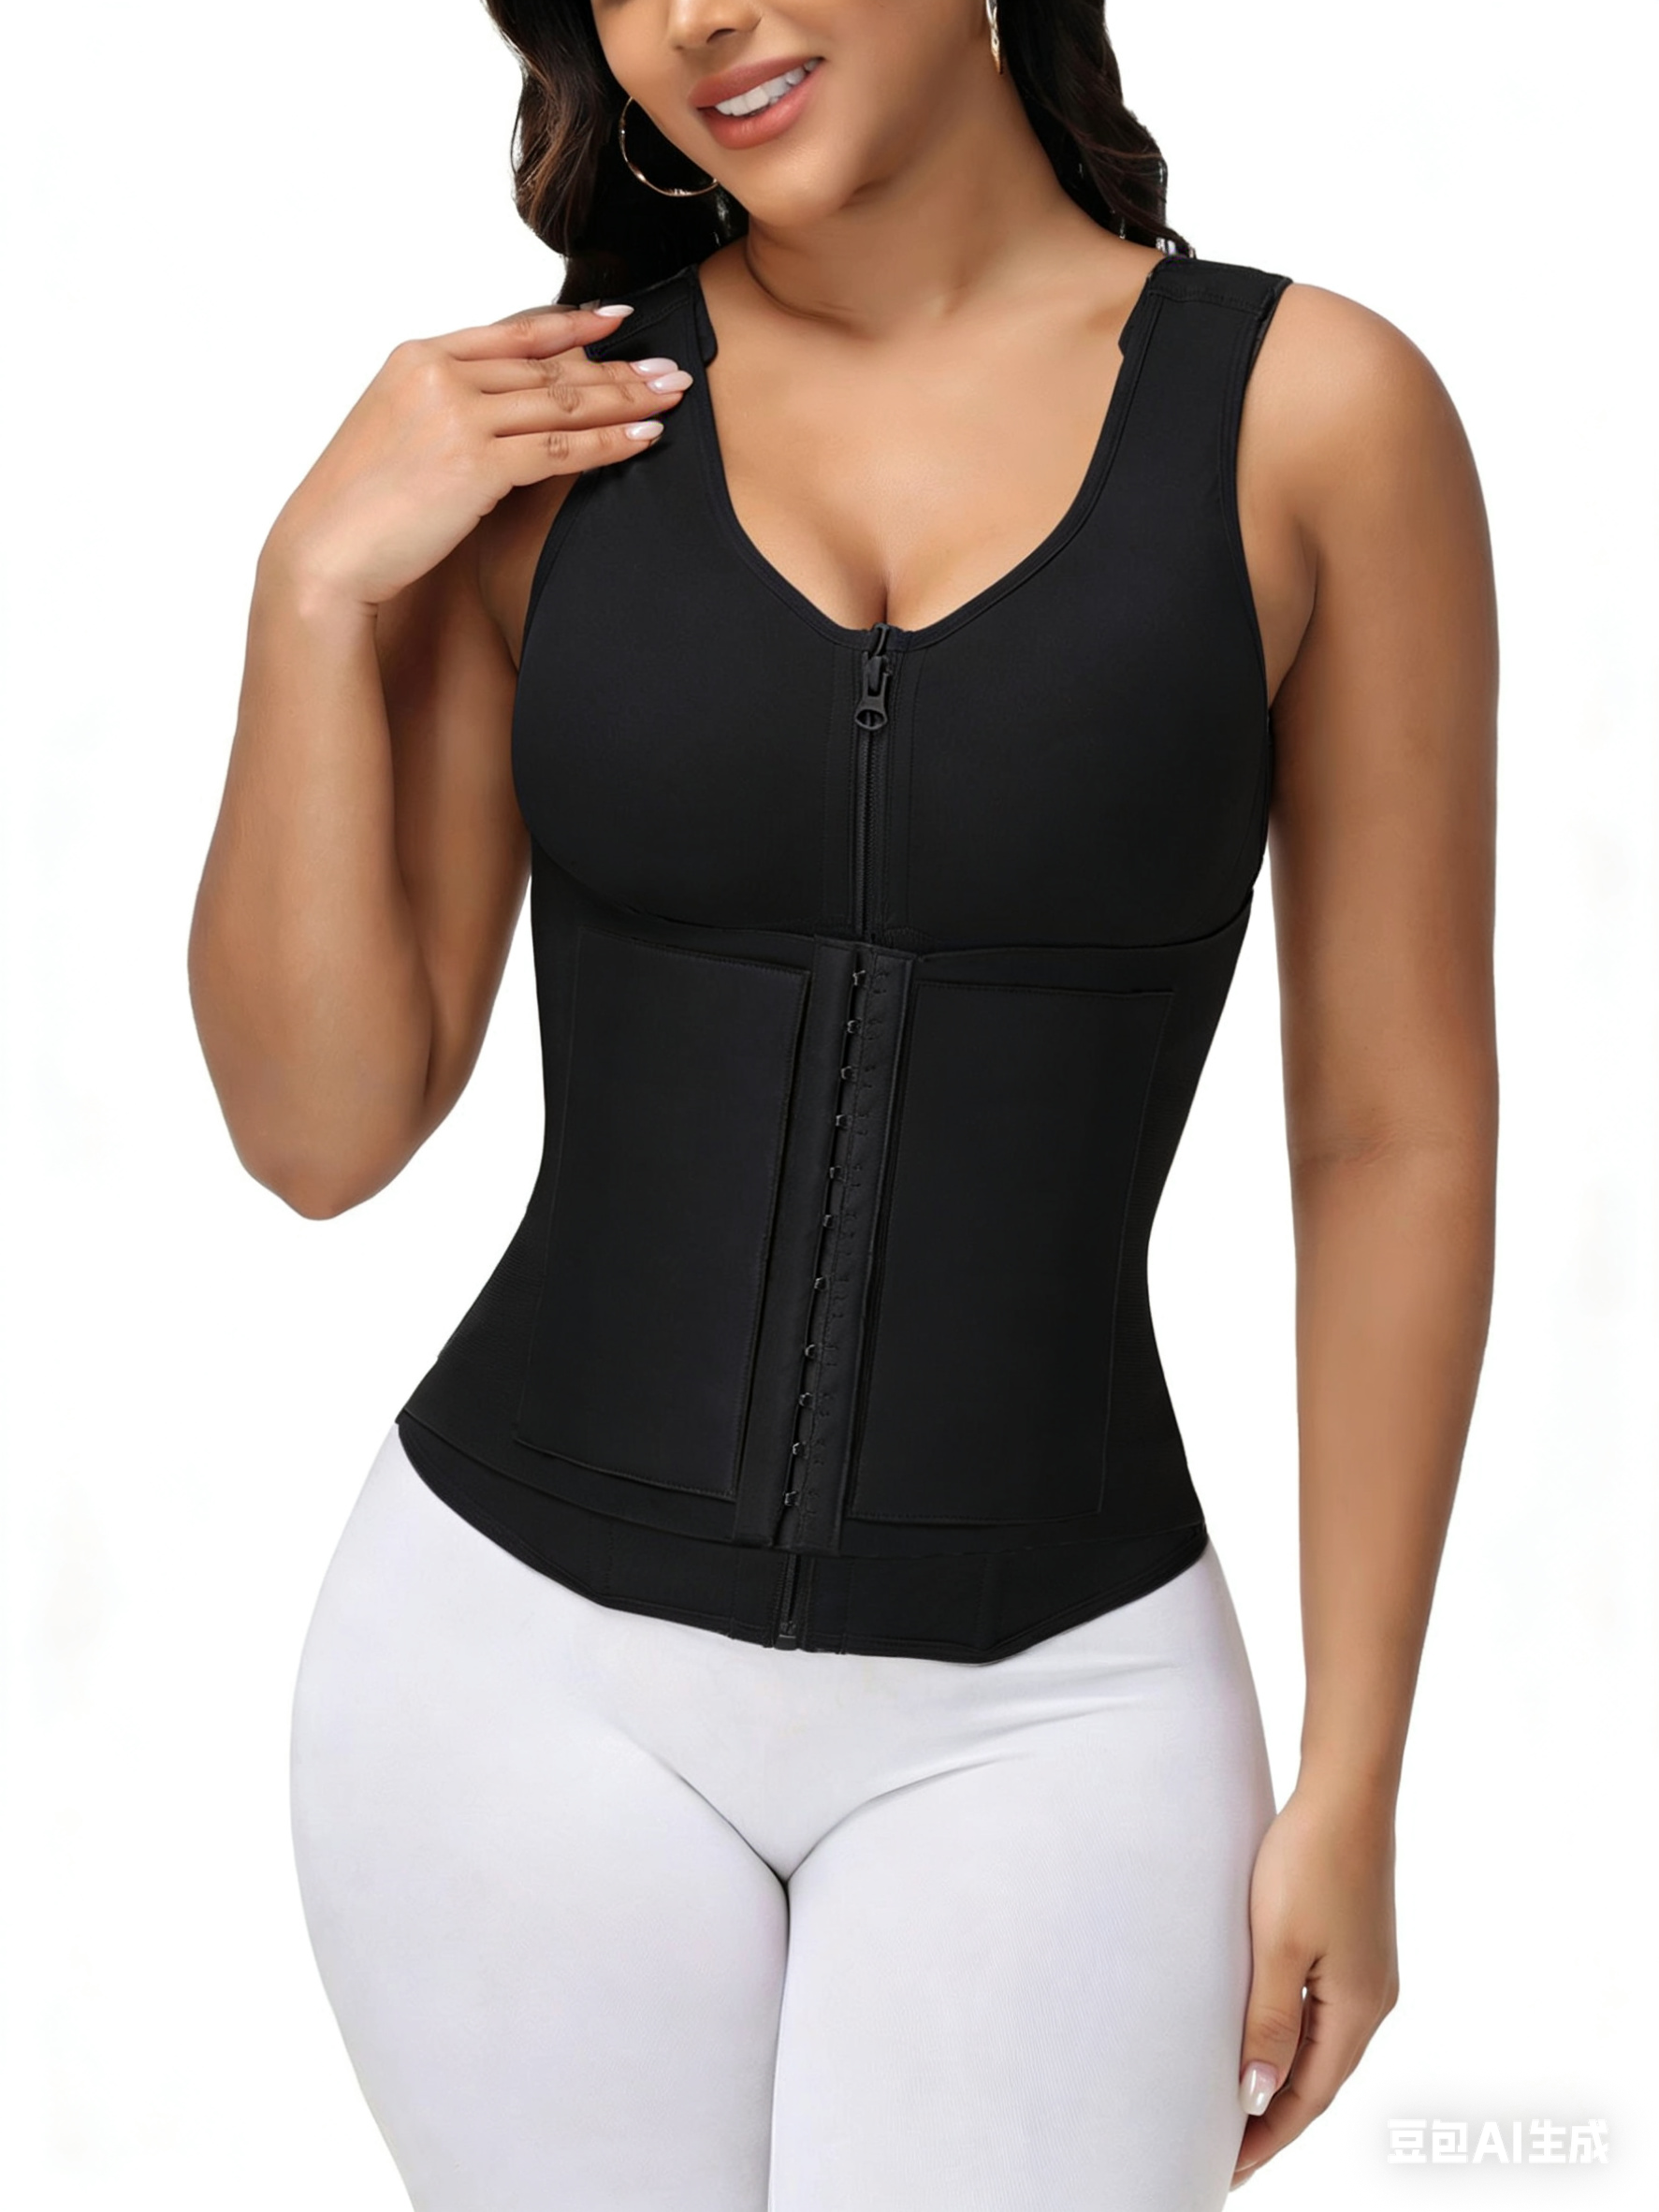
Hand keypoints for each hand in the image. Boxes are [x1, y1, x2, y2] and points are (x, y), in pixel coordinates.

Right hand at [260, 302, 691, 610]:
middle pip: (548, 367)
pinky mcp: (476, 465)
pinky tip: (646, 438)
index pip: (512, 333)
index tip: (617, 319)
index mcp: (416, 357)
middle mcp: (439, 375)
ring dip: (626, 397)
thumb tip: (499, 409)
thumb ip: (444, 404)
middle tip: (671, 367)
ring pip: (562, 402)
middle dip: (618, 366)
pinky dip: (609, 443)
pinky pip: (561, 449)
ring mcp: (458, 417)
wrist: (325, 552)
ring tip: (673, 395)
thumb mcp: (395, 430)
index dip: (571, 324)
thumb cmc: (357, 505)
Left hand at [1230, 1781, 1400, 2188]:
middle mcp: (1372, 1999)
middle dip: (1273, 2116)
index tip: (1229, 2168)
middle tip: (1225, 2149)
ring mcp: (1367, 1971)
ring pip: (1320, 2046)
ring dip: (1282, 2076)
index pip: (1308, 2097)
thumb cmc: (1311, 1860)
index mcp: (1358, 2010)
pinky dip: (1292, 2037)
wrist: (1345, 1791)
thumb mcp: (1278, 1946)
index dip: (1267, 2134)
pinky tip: (1264, 2036)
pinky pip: (1320, 2011)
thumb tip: (1255, 2095)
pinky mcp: (1354, 1944)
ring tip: (1237, 2103)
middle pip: (1318, 2079)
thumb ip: (1268, 2022)